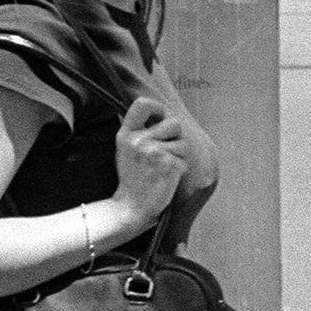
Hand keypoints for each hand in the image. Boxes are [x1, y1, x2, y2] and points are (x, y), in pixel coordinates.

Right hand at [111, 95, 191, 221]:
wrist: (131, 206)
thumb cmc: (133, 176)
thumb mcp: (127, 148)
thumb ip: (140, 129)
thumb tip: (162, 111)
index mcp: (126, 134)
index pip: (142, 104)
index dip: (157, 108)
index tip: (159, 118)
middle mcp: (139, 140)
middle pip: (173, 123)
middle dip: (175, 136)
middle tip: (163, 152)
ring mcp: (153, 152)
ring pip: (183, 142)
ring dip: (178, 154)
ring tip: (162, 166)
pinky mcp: (168, 165)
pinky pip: (184, 160)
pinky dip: (179, 169)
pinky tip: (165, 177)